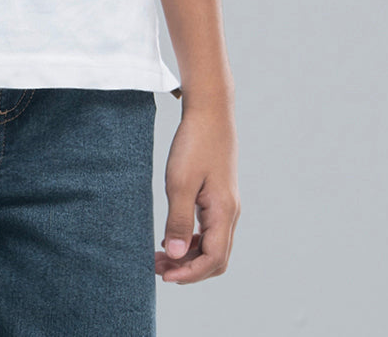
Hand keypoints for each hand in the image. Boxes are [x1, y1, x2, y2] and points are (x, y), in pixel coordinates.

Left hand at [155, 101, 239, 283]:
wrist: (210, 111)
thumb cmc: (194, 143)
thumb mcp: (180, 182)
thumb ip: (178, 221)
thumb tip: (175, 256)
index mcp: (224, 211)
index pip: (214, 259)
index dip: (190, 273)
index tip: (165, 276)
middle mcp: (230, 212)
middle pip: (215, 257)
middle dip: (188, 269)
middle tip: (158, 268)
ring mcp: (226, 204)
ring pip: (212, 244)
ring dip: (189, 255)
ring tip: (160, 256)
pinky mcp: (218, 195)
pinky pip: (208, 229)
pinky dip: (191, 239)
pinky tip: (172, 236)